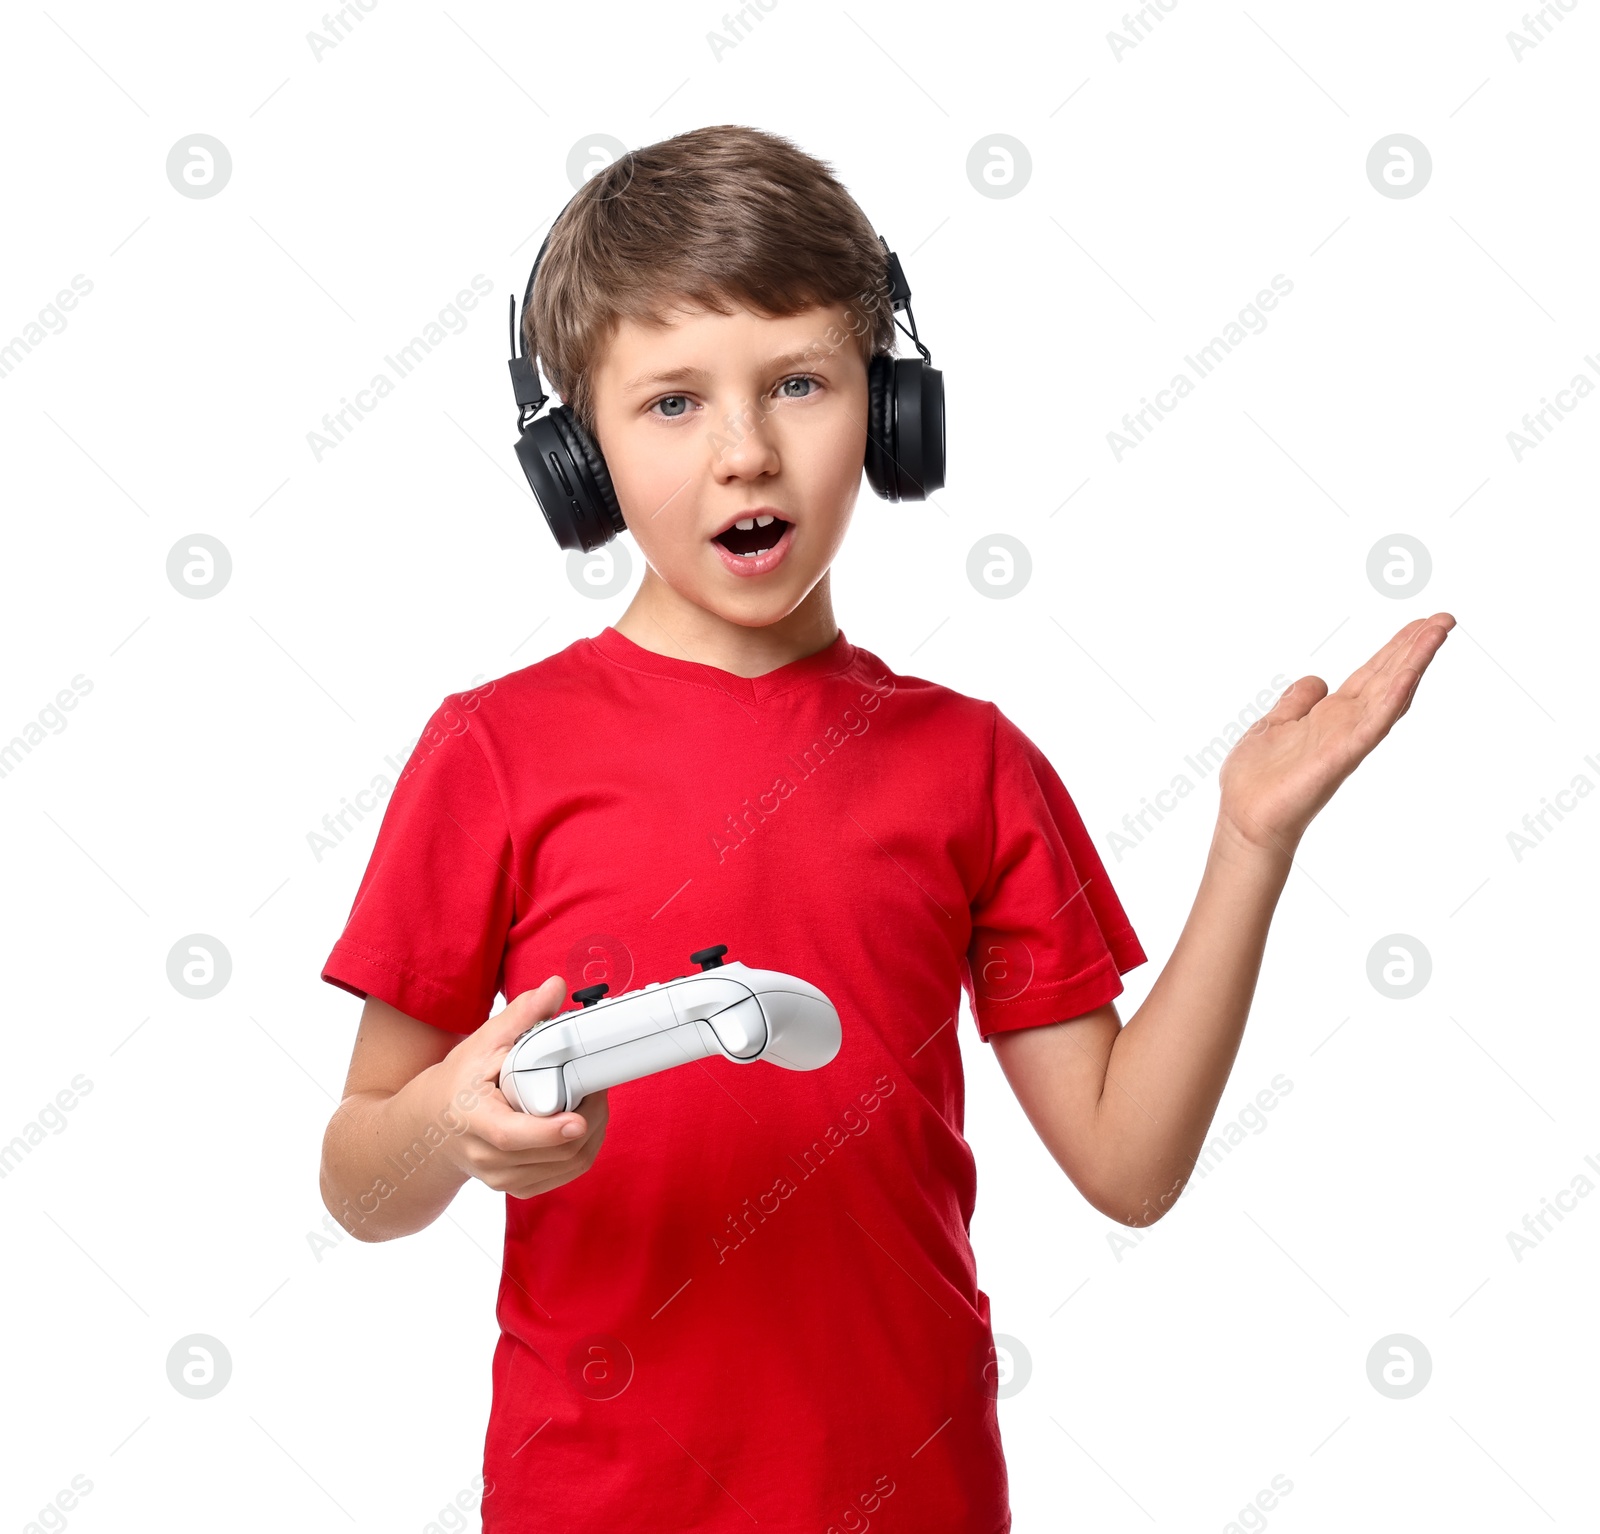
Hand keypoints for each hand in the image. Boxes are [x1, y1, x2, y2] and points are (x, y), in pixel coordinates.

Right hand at [431, 975, 610, 1199]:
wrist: (432, 1126)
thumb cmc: (459, 1081)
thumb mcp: (484, 1042)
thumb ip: (522, 1015)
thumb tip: (556, 987)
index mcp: (472, 1120)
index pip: (511, 1136)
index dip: (548, 1132)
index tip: (577, 1120)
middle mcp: (486, 1157)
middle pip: (554, 1152)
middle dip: (589, 1117)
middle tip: (597, 1085)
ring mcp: (502, 1178)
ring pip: (568, 1165)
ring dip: (593, 1132)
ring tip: (592, 1099)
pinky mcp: (517, 1187)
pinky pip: (566, 1175)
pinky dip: (585, 1148)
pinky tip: (584, 1123)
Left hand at [1216, 612, 1454, 856]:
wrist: (1244, 819)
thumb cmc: (1256, 781)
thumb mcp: (1274, 725)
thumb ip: (1297, 703)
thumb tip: (1316, 681)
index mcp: (1330, 716)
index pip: (1371, 676)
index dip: (1394, 649)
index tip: (1420, 623)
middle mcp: (1345, 725)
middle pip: (1387, 678)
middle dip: (1414, 647)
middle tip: (1444, 617)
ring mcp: (1347, 739)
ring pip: (1389, 694)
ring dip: (1414, 662)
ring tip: (1437, 631)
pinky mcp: (1341, 756)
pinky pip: (1373, 723)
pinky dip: (1393, 698)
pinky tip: (1411, 674)